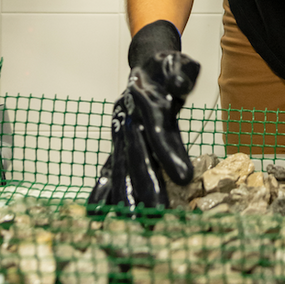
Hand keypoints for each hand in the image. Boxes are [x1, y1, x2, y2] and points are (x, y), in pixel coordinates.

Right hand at [88, 21, 199, 210]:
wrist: (145, 66)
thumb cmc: (167, 67)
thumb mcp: (179, 62)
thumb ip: (181, 73)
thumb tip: (180, 86)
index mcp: (149, 105)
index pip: (160, 132)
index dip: (170, 153)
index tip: (185, 176)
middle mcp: (132, 123)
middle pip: (139, 155)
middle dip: (147, 183)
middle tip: (158, 210)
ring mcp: (123, 134)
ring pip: (122, 166)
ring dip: (126, 193)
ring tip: (133, 220)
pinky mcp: (121, 143)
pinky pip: (112, 167)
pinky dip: (104, 188)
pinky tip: (99, 212)